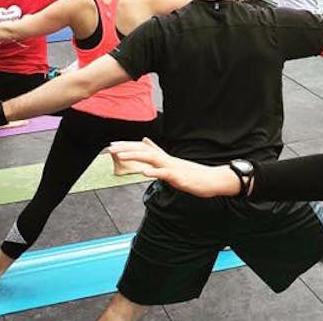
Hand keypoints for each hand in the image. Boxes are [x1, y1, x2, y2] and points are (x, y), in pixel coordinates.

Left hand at [109, 138, 235, 196]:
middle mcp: (166, 160)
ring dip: (135, 156)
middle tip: (110, 148)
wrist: (212, 180)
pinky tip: (144, 172)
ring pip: (152, 158)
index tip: (112, 145)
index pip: (143, 149)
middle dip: (126, 148)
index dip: (127, 146)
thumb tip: (146, 142)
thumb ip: (158, 152)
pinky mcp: (180, 178)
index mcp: (164, 158)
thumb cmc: (193, 174)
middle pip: (144, 150)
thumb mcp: (172, 163)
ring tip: (121, 156)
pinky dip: (154, 172)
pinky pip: (166, 174)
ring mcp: (173, 167)